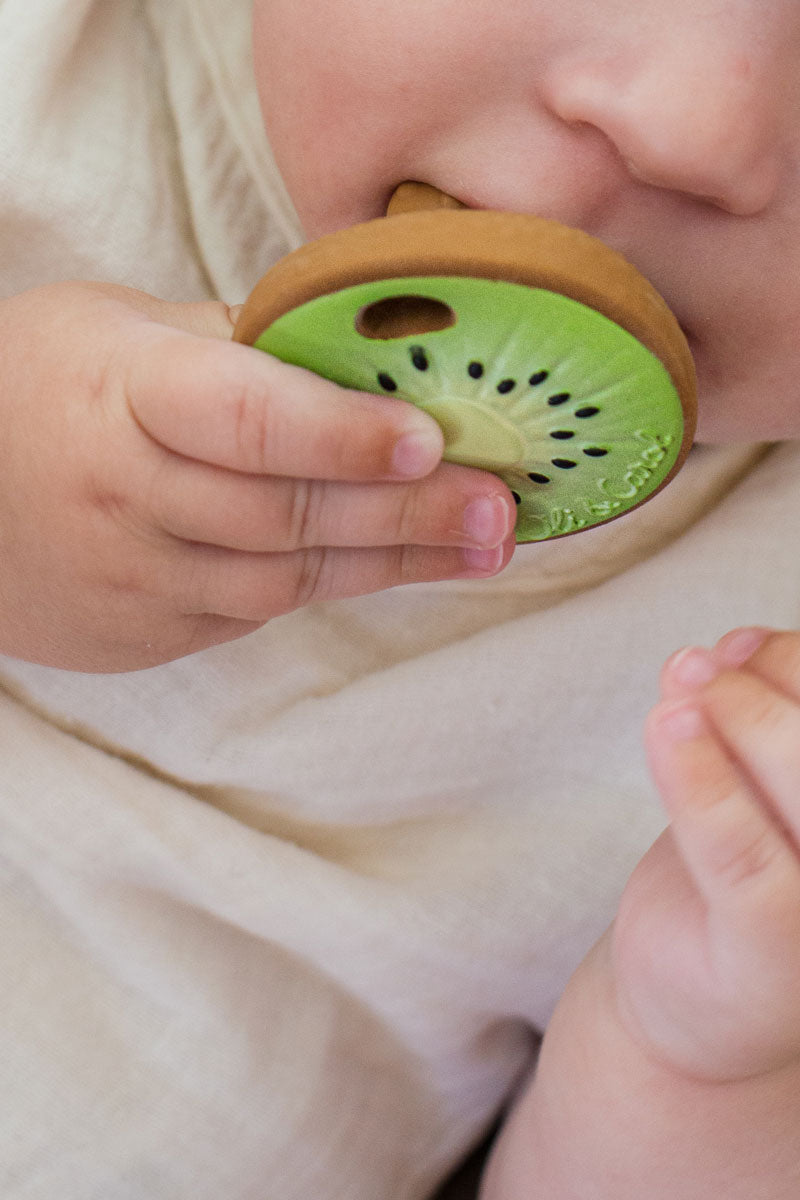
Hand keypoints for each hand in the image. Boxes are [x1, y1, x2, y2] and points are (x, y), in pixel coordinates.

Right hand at [0, 282, 514, 670]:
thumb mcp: (122, 330)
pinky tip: (402, 565)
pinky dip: (335, 585)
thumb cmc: (39, 387)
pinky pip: (256, 614)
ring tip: (484, 544)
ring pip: (285, 578)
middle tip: (499, 507)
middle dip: (405, 512)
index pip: (244, 417)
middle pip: (285, 512)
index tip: (431, 436)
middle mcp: (127, 494)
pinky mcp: (146, 633)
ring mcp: (134, 577)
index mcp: (121, 391)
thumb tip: (364, 352)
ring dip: (393, 561)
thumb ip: (238, 345)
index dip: (341, 433)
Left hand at [612, 628, 799, 1080]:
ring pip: (799, 787)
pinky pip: (740, 852)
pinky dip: (700, 780)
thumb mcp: (761, 789)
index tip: (742, 641)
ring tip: (678, 688)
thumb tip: (735, 646)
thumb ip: (764, 725)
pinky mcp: (777, 953)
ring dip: (732, 716)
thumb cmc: (737, 875)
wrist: (685, 996)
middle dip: (762, 688)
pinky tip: (667, 725)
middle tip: (697, 667)